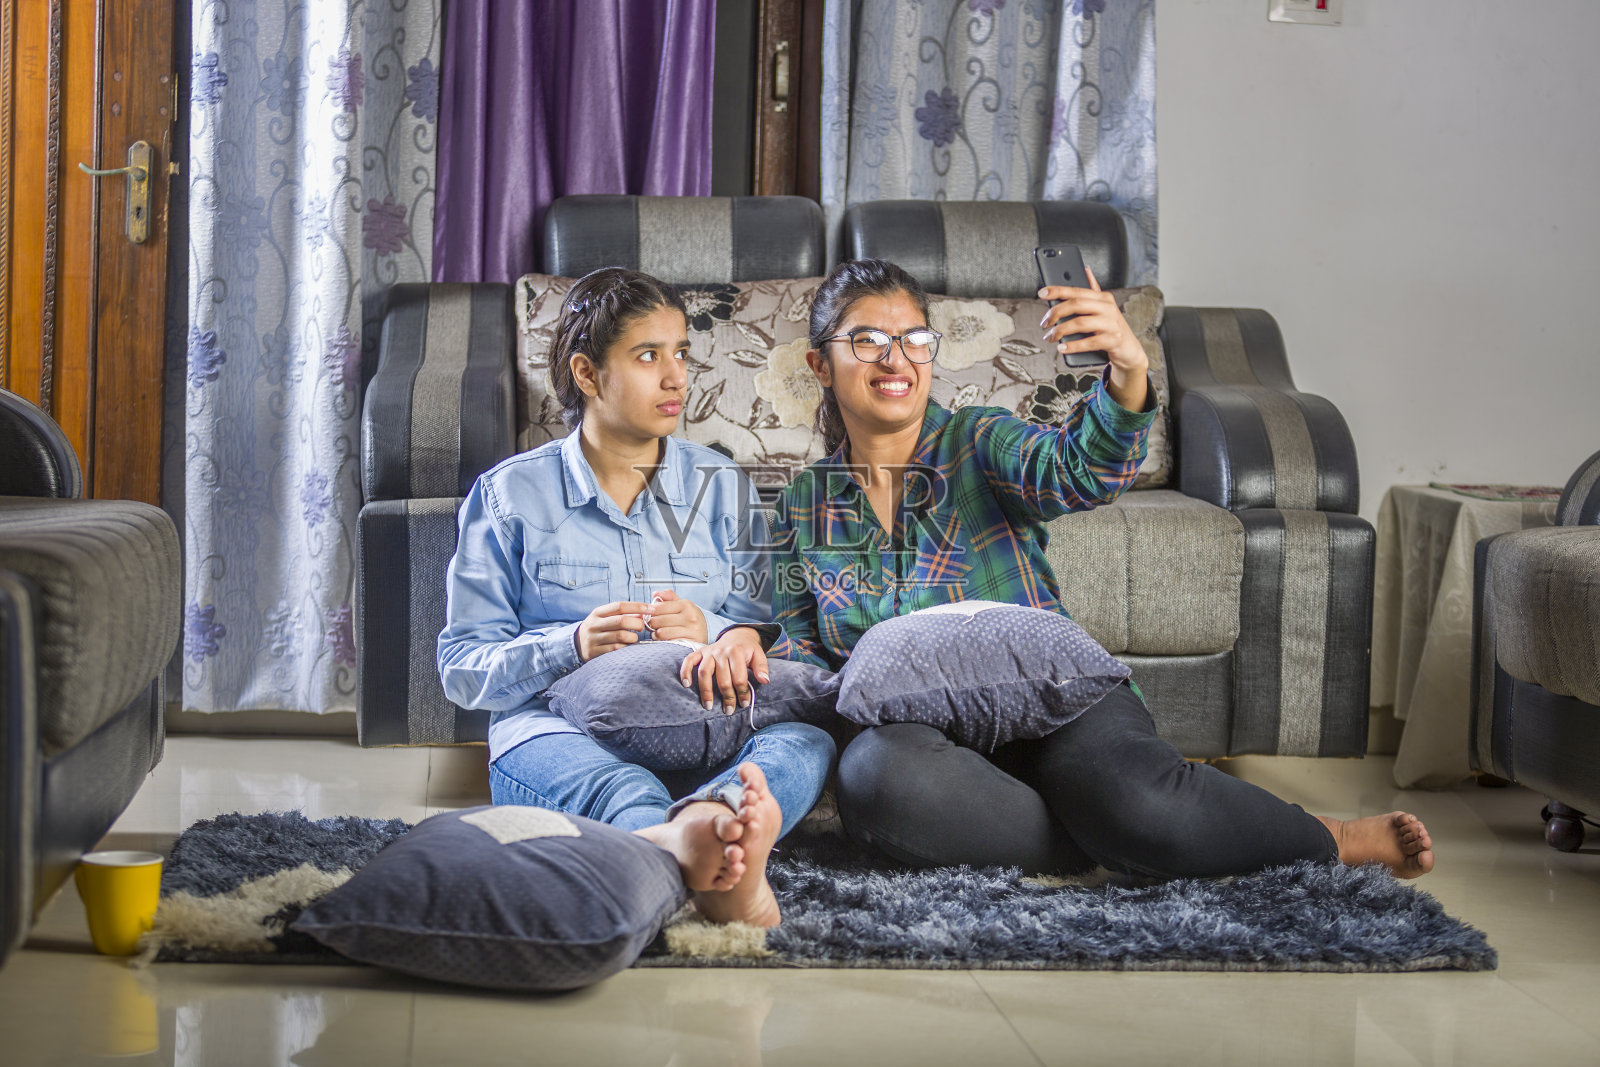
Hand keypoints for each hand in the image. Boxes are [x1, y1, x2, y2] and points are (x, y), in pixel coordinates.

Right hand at [575, 601, 649, 661]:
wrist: (577, 644)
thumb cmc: (598, 629)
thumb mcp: (605, 618)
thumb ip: (622, 614)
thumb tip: (644, 612)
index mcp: (598, 613)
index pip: (619, 606)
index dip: (637, 606)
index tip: (650, 609)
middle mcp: (594, 625)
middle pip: (621, 621)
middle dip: (637, 624)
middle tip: (642, 627)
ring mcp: (593, 639)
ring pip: (621, 636)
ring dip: (633, 638)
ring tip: (633, 638)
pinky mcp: (594, 652)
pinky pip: (616, 649)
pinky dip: (625, 647)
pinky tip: (626, 646)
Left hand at [644, 590, 708, 643]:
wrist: (705, 633)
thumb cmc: (690, 619)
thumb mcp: (682, 605)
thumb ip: (669, 597)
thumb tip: (655, 593)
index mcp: (686, 604)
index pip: (659, 607)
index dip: (650, 611)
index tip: (649, 614)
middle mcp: (690, 616)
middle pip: (658, 620)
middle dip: (652, 623)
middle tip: (652, 624)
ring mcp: (690, 630)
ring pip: (661, 632)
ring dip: (655, 633)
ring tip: (657, 632)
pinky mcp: (689, 642)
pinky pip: (667, 641)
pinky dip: (661, 640)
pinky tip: (663, 638)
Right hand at [678, 628, 769, 713]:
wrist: (737, 636)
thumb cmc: (747, 650)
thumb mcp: (759, 655)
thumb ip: (762, 668)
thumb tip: (765, 681)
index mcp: (736, 652)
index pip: (739, 677)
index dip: (742, 692)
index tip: (744, 703)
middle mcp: (721, 651)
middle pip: (722, 678)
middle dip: (726, 697)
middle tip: (728, 710)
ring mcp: (709, 652)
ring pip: (704, 672)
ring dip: (706, 691)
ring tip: (708, 706)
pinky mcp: (700, 652)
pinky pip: (689, 660)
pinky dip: (685, 671)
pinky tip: (686, 684)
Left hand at [1038, 265, 1148, 411]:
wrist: (1129, 351)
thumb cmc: (1111, 329)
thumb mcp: (1103, 308)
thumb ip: (1093, 291)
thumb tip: (1086, 270)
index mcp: (1103, 298)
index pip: (1077, 290)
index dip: (1058, 290)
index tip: (1041, 293)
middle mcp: (1108, 308)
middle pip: (1077, 304)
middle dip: (1056, 312)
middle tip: (1044, 323)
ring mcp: (1112, 324)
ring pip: (1080, 323)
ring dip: (1060, 330)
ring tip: (1050, 337)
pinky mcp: (1113, 340)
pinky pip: (1089, 342)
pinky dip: (1073, 345)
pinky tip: (1062, 347)